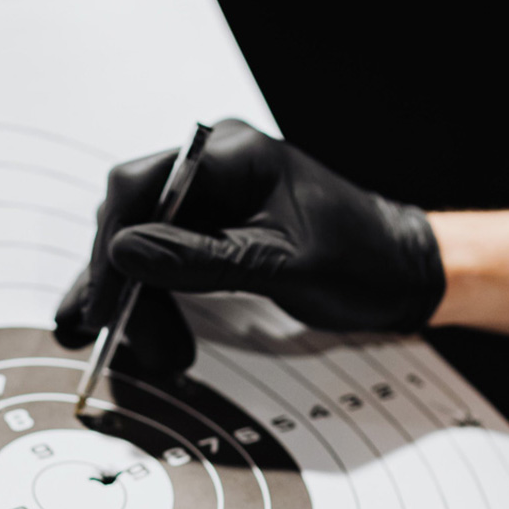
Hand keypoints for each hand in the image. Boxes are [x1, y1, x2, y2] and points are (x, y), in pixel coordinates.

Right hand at [53, 119, 444, 374]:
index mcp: (235, 156)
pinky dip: (157, 297)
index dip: (111, 246)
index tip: (105, 304)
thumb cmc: (363, 261)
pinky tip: (151, 332)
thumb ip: (202, 258)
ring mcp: (214, 197)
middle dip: (126, 285)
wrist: (404, 272)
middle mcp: (215, 167)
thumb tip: (125, 253)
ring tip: (157, 352)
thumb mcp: (283, 267)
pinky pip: (167, 257)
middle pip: (135, 218)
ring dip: (141, 300)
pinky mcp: (216, 227)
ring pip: (145, 244)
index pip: (139, 185)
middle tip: (128, 343)